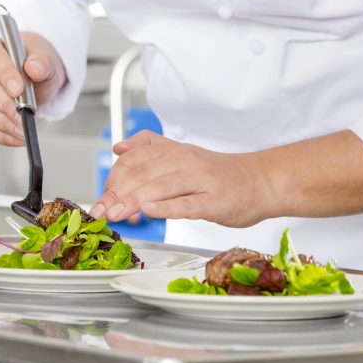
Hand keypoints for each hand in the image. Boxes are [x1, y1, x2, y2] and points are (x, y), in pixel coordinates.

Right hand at [0, 32, 65, 145]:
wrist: (34, 78)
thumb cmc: (35, 66)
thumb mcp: (46, 62)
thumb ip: (43, 63)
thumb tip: (34, 67)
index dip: (4, 75)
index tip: (18, 90)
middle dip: (3, 104)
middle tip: (21, 116)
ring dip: (2, 123)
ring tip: (22, 130)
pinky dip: (0, 134)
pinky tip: (15, 136)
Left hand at [89, 131, 271, 227]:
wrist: (262, 181)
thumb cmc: (220, 175)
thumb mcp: (183, 154)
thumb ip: (150, 148)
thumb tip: (118, 147)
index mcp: (174, 151)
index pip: (134, 160)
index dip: (112, 179)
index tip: (101, 199)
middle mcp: (184, 161)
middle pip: (141, 174)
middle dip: (116, 194)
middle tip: (100, 211)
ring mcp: (200, 181)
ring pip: (159, 187)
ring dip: (132, 201)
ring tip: (115, 214)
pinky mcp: (214, 201)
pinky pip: (186, 203)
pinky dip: (165, 207)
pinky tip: (148, 211)